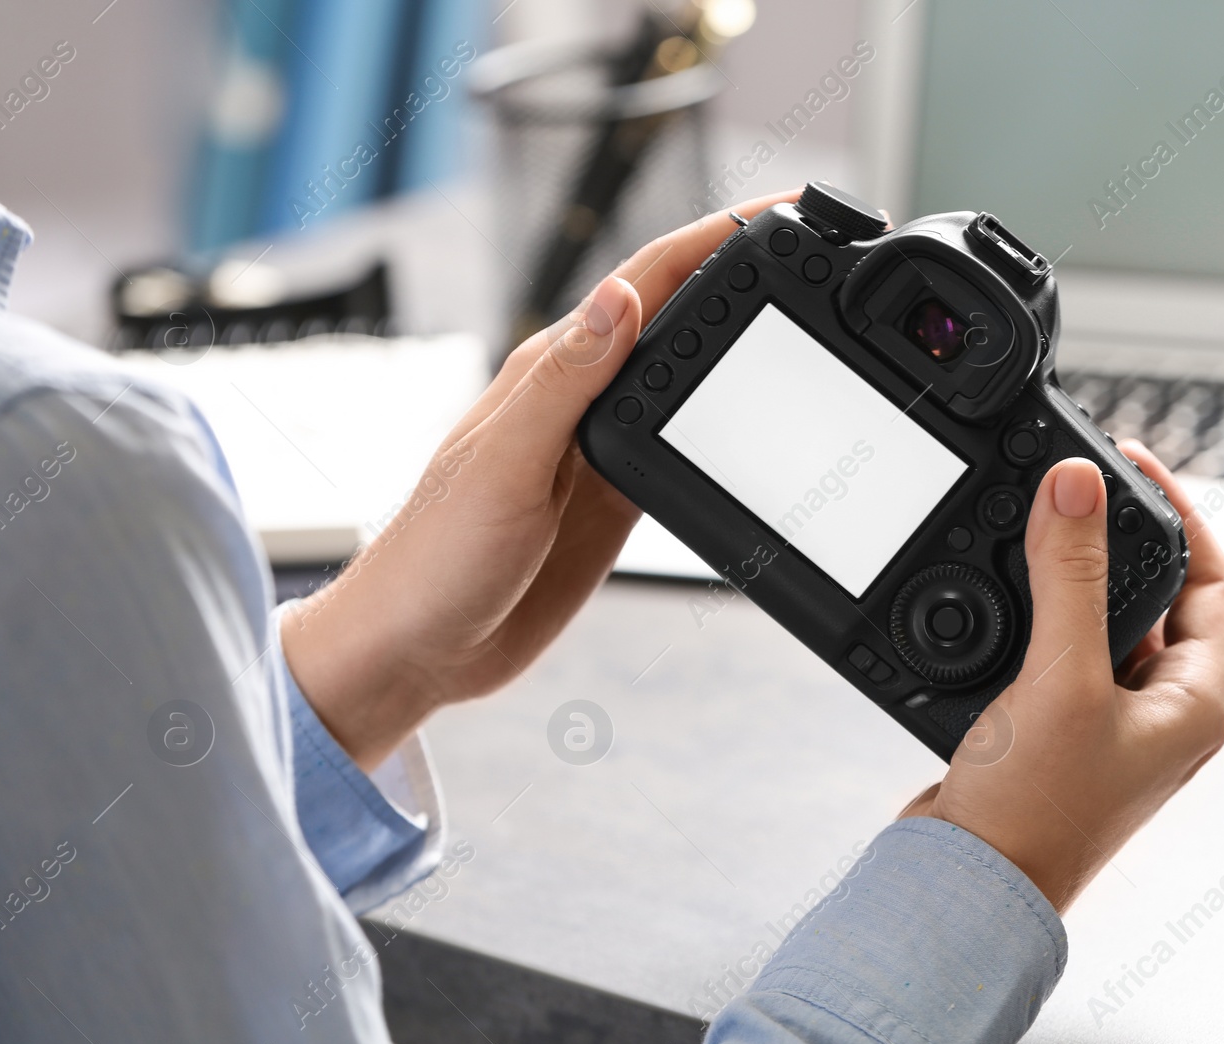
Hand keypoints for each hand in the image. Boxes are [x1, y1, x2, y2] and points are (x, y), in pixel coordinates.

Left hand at [282, 190, 802, 770]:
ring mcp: (596, 449)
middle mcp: (577, 399)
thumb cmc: (433, 558)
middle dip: (736, 273)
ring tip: (789, 313)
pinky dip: (717, 419)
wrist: (418, 650)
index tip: (777, 212)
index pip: (645, 282)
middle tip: (805, 249)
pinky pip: (676, 444)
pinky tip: (745, 416)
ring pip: (679, 376)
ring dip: (731, 340)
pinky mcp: (612, 500)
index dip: (712, 238)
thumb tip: (620, 297)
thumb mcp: (505, 464)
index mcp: (550, 372)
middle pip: (673, 317)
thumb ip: (566, 382)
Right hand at [900, 442, 1223, 910]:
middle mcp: (1159, 715)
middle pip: (1159, 597)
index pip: (1216, 584)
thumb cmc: (1033, 816)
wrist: (964, 886)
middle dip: (1122, 538)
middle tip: (1080, 485)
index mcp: (1194, 705)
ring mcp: (1105, 725)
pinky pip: (1056, 651)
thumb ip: (1069, 577)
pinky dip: (1034, 612)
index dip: (1185, 516)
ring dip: (1074, 573)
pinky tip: (1003, 592)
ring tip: (1039, 524)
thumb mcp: (1060, 679)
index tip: (1136, 465)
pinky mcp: (1052, 732)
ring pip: (1102, 622)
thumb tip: (1077, 485)